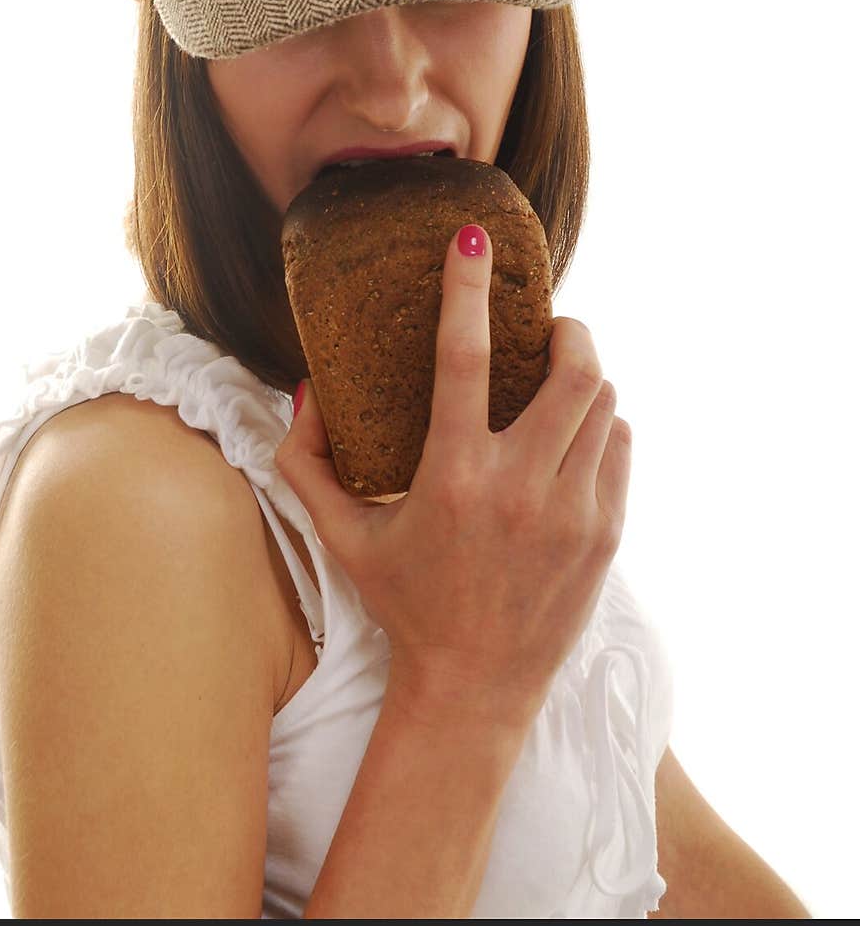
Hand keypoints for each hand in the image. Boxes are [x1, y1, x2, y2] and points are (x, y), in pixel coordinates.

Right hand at [275, 224, 630, 733]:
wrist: (474, 688)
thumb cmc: (404, 603)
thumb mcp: (343, 535)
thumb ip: (306, 462)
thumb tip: (305, 389)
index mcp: (452, 477)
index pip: (463, 356)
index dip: (466, 287)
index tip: (471, 238)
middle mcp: (520, 489)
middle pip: (573, 371)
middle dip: (569, 333)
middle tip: (550, 330)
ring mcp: (573, 513)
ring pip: (605, 405)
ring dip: (586, 380)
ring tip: (560, 384)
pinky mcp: (606, 535)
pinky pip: (620, 447)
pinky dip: (603, 427)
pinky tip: (576, 438)